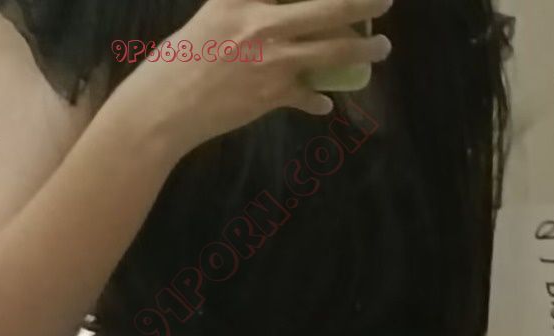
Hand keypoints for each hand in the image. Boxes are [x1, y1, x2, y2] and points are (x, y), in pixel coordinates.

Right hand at [119, 0, 392, 159]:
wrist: (167, 106)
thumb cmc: (182, 59)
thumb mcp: (213, 16)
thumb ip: (246, 11)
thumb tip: (284, 20)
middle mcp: (264, 20)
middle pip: (330, 6)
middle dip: (364, 2)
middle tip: (386, 0)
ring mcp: (272, 59)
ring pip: (333, 50)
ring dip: (364, 50)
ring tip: (381, 48)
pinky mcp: (273, 94)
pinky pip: (310, 96)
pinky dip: (319, 100)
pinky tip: (324, 102)